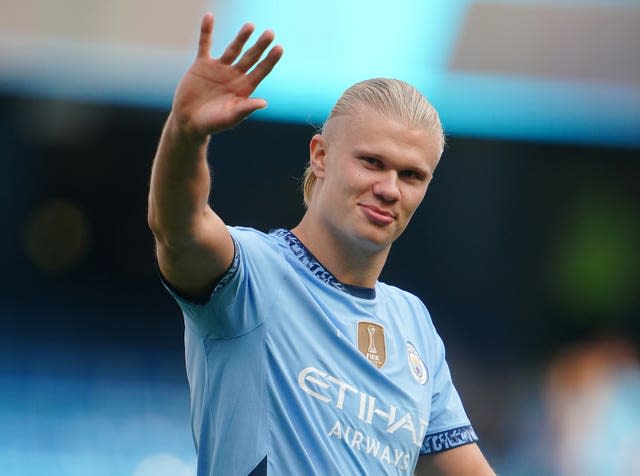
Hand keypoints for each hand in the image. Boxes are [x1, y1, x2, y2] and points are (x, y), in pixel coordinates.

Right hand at [170, 12, 282, 139]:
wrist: (188, 122)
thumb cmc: (211, 124)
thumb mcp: (229, 118)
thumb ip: (245, 109)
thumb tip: (264, 103)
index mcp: (244, 88)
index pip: (260, 71)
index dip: (270, 60)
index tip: (279, 48)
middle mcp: (234, 76)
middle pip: (250, 57)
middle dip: (260, 46)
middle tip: (270, 33)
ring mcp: (219, 68)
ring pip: (233, 49)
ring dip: (241, 37)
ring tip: (250, 26)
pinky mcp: (202, 65)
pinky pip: (205, 44)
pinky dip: (206, 31)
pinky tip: (209, 17)